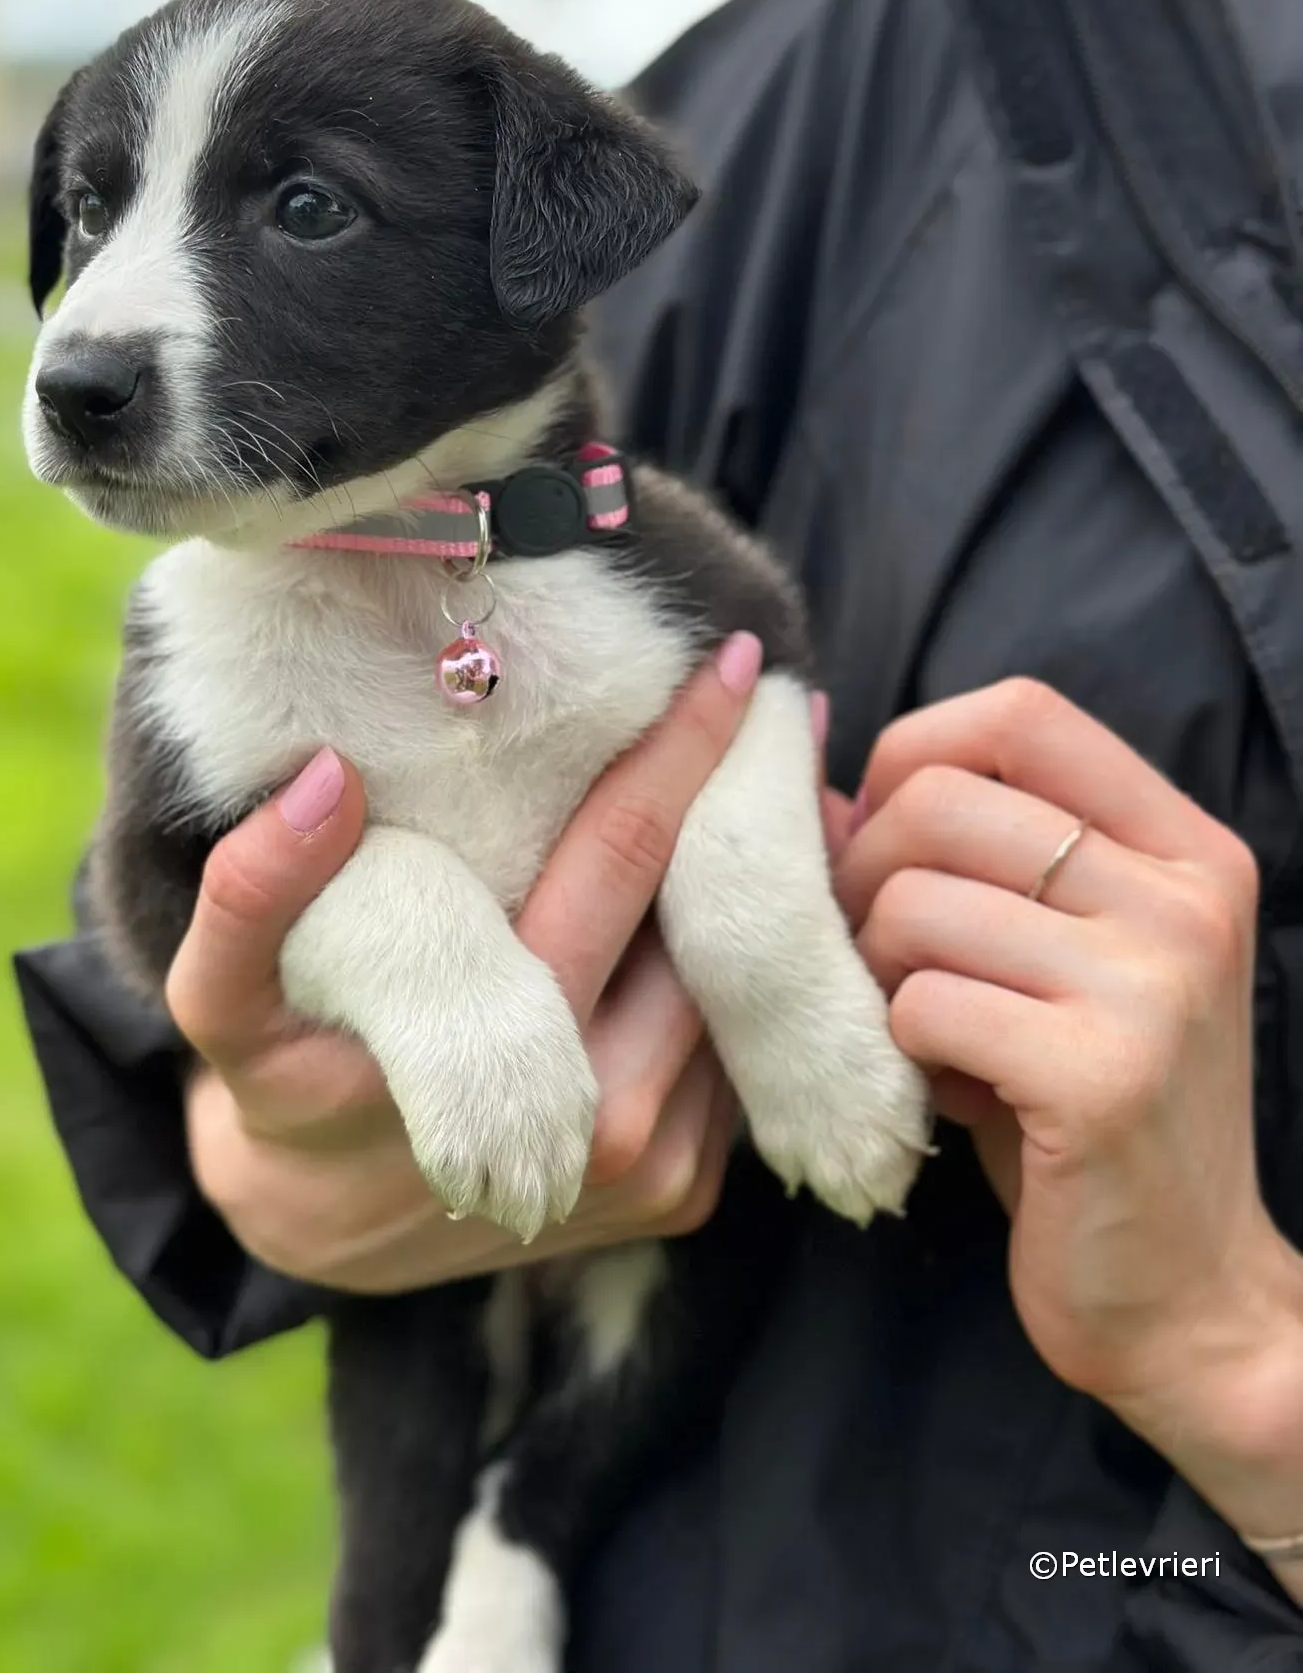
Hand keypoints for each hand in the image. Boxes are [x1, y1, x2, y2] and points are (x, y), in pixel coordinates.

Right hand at [173, 634, 763, 1292]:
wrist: (321, 1220)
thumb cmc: (281, 1073)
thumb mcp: (222, 995)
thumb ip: (249, 891)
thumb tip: (328, 780)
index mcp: (506, 1058)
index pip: (623, 863)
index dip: (680, 755)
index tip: (737, 664)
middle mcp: (600, 1123)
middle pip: (711, 931)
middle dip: (752, 818)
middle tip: (795, 711)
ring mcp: (652, 1171)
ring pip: (738, 998)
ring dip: (764, 901)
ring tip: (786, 795)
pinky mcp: (680, 1196)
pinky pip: (738, 1062)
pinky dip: (751, 982)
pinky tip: (748, 912)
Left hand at [833, 677, 1302, 1557]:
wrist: (1187, 1295)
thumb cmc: (1092, 1108)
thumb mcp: (1057, 956)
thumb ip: (969, 860)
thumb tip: (819, 789)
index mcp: (1187, 847)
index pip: (1021, 712)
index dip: (915, 752)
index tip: (881, 828)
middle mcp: (1185, 900)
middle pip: (941, 801)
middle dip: (864, 871)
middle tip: (876, 952)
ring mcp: (1153, 987)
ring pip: (912, 904)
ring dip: (878, 971)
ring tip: (921, 1025)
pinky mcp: (1101, 1078)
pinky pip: (920, 1005)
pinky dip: (900, 1045)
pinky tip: (945, 1087)